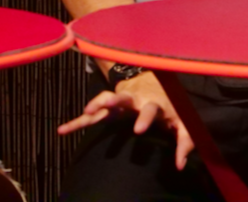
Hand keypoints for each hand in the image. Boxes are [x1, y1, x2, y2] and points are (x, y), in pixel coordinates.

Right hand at [57, 72, 194, 169]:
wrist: (154, 82)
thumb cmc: (170, 107)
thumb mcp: (182, 123)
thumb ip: (184, 142)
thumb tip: (180, 165)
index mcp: (152, 102)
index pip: (149, 110)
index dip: (144, 118)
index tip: (139, 130)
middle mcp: (133, 99)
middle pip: (121, 97)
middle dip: (111, 102)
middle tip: (101, 108)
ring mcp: (119, 101)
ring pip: (104, 100)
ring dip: (94, 104)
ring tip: (85, 111)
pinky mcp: (109, 107)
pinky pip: (91, 115)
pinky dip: (77, 122)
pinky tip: (62, 130)